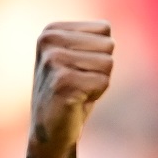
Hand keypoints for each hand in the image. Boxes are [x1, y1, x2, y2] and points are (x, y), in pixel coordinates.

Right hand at [29, 21, 113, 157]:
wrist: (52, 129)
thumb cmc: (73, 92)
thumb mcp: (79, 58)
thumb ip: (93, 39)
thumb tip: (107, 27)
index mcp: (52, 30)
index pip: (103, 28)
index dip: (100, 53)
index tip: (80, 68)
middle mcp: (49, 40)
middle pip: (108, 45)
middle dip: (102, 68)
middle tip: (80, 82)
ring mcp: (54, 60)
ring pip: (108, 63)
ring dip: (99, 81)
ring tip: (78, 90)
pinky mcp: (63, 81)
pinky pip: (104, 81)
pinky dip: (96, 94)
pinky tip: (77, 100)